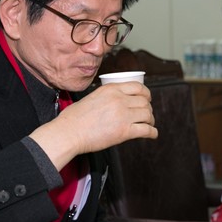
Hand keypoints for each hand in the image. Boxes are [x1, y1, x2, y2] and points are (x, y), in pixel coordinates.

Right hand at [29, 81, 157, 169]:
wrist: (68, 133)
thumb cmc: (74, 118)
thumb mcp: (92, 97)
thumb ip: (107, 97)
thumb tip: (116, 102)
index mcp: (111, 89)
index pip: (138, 87)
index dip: (146, 94)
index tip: (147, 99)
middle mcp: (119, 99)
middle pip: (145, 101)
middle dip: (148, 108)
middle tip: (147, 115)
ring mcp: (123, 115)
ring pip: (148, 115)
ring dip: (151, 120)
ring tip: (149, 124)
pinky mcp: (124, 131)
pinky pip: (147, 130)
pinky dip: (152, 132)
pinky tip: (152, 134)